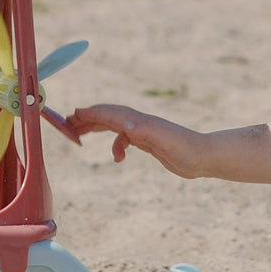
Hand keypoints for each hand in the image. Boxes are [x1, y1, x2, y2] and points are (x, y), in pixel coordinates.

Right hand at [67, 104, 209, 178]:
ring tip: (79, 135)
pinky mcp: (149, 142)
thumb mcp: (162, 140)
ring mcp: (144, 131)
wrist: (204, 157)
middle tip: (66, 124)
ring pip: (114, 125)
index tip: (71, 115)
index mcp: (139, 121)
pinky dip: (116, 145)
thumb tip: (123, 124)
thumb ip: (143, 131)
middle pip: (108, 116)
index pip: (110, 113)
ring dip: (96, 128)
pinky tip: (118, 158)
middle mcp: (140, 123)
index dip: (90, 114)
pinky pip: (125, 138)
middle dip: (87, 118)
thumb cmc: (185, 148)